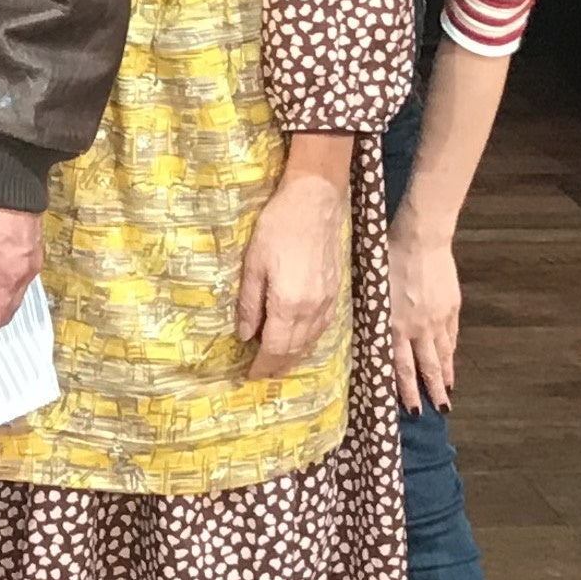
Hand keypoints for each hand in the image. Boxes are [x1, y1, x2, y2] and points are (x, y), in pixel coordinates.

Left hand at [234, 169, 347, 377]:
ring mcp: (328, 301)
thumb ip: (249, 303)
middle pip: (295, 349)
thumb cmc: (277, 227)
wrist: (315, 202)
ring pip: (311, 341)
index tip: (251, 377)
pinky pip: (323, 327)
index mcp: (289, 304)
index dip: (263, 365)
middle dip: (278, 366)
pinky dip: (309, 341)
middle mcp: (313, 309)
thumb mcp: (253, 264)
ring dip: (295, 356)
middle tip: (262, 375)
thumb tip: (244, 335)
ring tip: (278, 365)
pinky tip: (300, 341)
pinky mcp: (336, 291)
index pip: (276, 348)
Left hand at [388, 206, 461, 413]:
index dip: (405, 389)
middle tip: (437, 412)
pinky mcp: (451, 307)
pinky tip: (451, 361)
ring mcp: (437, 319)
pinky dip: (451, 352)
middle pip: (426, 367)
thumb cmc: (386, 257)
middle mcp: (417, 328)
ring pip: (442, 354)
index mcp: (393, 325)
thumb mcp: (368, 287)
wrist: (421, 239)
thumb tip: (360, 331)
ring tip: (447, 395)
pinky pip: (452, 336)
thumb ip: (368, 313)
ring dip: (444, 377)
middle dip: (430, 392)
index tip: (409, 409)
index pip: (400, 366)